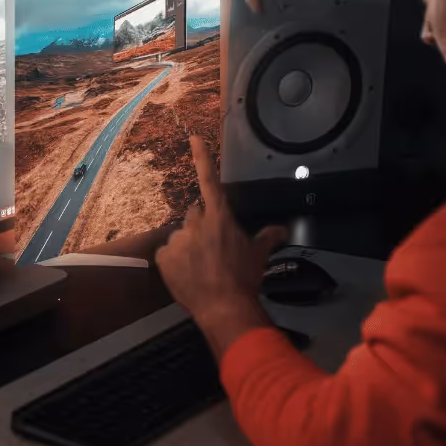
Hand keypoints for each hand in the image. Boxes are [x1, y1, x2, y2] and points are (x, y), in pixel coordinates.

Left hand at [155, 136, 286, 324]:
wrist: (224, 307)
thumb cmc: (244, 277)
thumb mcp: (259, 255)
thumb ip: (268, 237)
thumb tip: (282, 228)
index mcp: (219, 218)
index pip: (210, 181)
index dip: (201, 157)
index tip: (193, 138)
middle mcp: (195, 223)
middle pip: (195, 214)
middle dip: (202, 226)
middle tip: (213, 248)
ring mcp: (177, 239)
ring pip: (181, 236)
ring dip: (190, 245)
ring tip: (202, 267)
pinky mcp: (163, 257)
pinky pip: (168, 253)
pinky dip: (175, 261)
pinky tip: (188, 275)